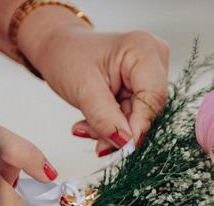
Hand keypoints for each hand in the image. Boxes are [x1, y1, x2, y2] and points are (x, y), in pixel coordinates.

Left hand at [17, 10, 168, 155]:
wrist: (59, 50)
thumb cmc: (68, 58)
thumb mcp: (83, 90)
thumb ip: (105, 118)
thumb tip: (125, 143)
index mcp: (142, 49)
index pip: (153, 97)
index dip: (138, 126)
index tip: (121, 148)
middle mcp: (154, 59)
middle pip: (148, 109)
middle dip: (121, 130)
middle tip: (94, 140)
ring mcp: (151, 73)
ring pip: (140, 117)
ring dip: (112, 130)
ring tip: (85, 127)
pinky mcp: (143, 87)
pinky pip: (134, 116)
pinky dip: (112, 125)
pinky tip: (92, 123)